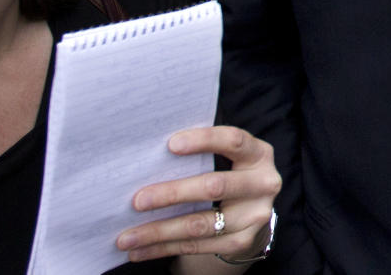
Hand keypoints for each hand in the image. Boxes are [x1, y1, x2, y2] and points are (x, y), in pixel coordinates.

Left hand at [116, 126, 280, 266]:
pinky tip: (140, 250)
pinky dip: (164, 248)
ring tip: (126, 237)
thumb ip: (204, 150)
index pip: (234, 141)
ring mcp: (255, 216)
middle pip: (215, 186)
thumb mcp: (229, 156)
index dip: (204, 140)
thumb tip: (152, 151)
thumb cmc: (230, 172)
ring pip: (200, 224)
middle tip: (137, 201)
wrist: (254, 210)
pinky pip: (196, 246)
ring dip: (159, 230)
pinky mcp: (240, 242)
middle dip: (172, 193)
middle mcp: (264, 183)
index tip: (171, 144)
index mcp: (259, 153)